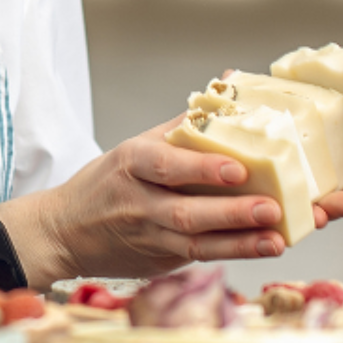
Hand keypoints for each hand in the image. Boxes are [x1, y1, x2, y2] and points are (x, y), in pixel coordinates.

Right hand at [6, 117, 289, 283]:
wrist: (64, 230)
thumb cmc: (109, 180)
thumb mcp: (137, 145)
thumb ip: (186, 122)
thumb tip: (229, 81)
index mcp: (131, 165)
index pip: (166, 166)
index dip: (201, 168)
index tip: (237, 168)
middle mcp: (139, 203)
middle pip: (186, 212)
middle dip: (232, 212)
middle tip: (272, 208)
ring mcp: (149, 237)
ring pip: (197, 243)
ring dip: (241, 243)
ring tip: (278, 239)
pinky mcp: (159, 261)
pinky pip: (199, 257)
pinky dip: (233, 253)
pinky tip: (263, 248)